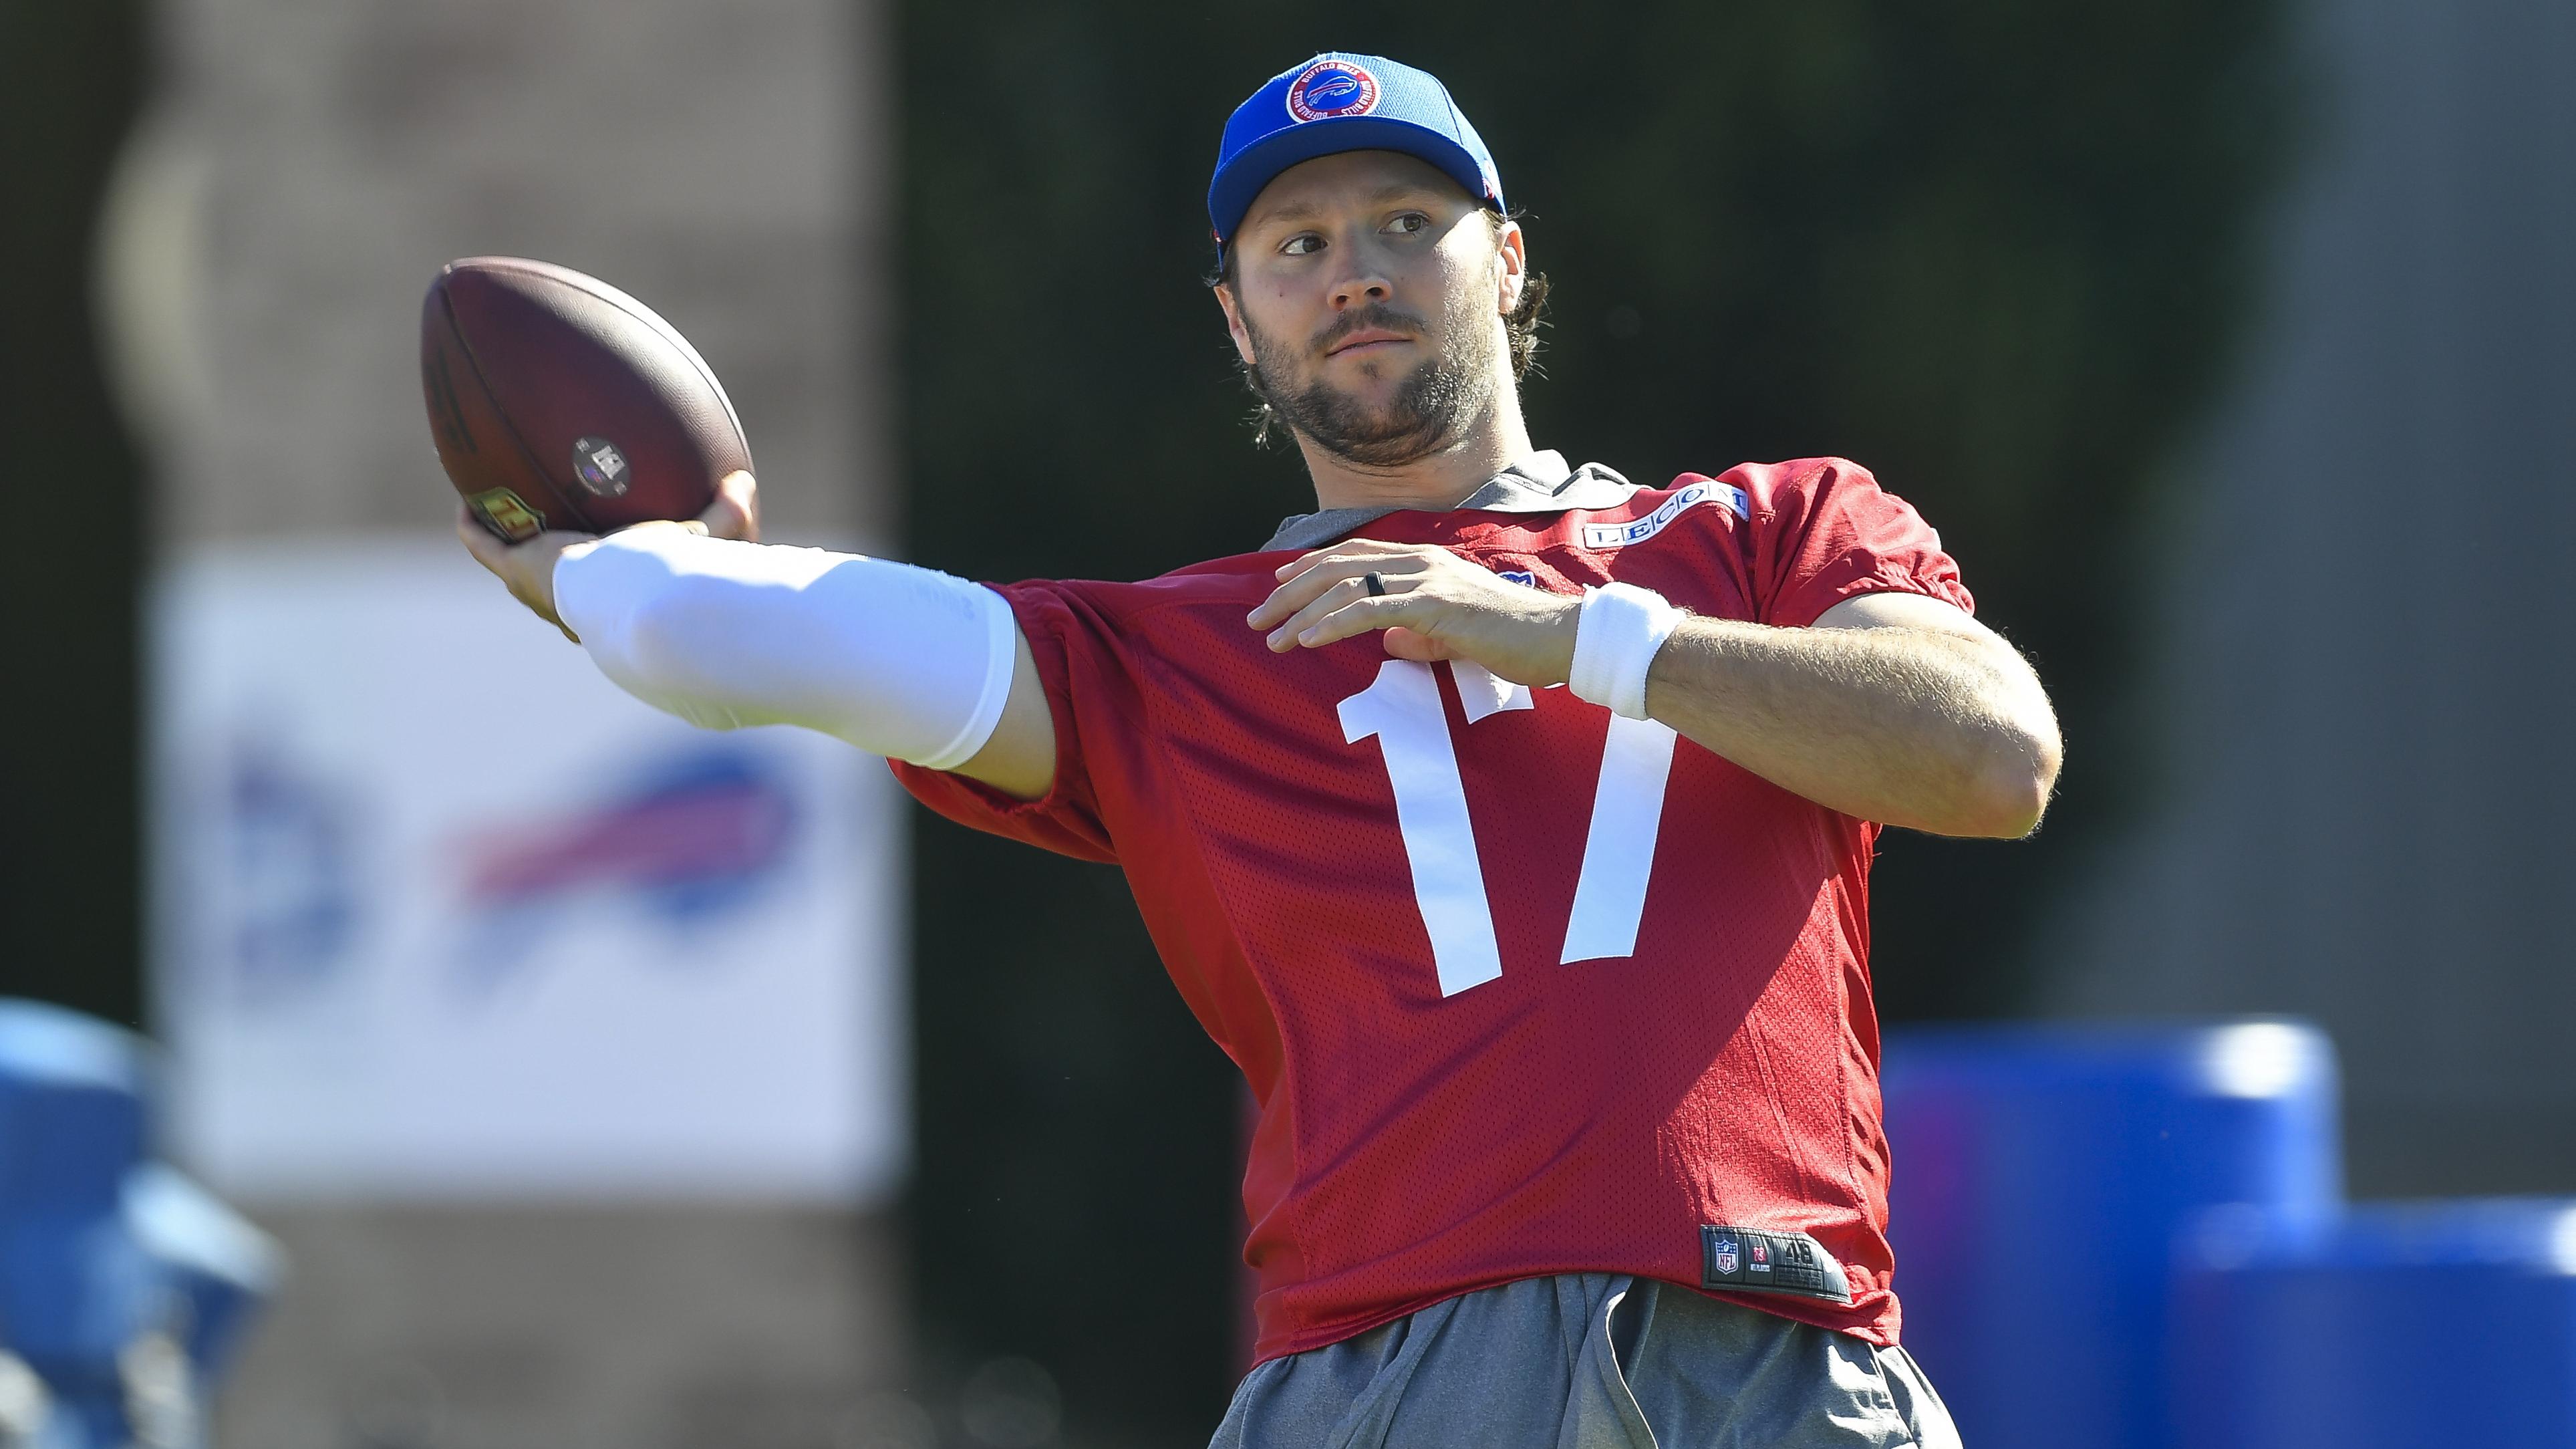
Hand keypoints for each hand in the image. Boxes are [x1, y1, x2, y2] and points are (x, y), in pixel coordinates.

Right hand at [458, 470, 759, 641]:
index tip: (601, 561)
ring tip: (496, 516)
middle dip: (550, 565)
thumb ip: (729, 517)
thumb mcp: (708, 544)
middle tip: (548, 536)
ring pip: (516, 568)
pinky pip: (484, 546)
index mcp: (615, 607)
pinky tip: (465, 499)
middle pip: (558, 589)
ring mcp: (541, 592)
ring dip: (505, 545)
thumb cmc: (675, 580)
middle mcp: (574, 608)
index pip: (606, 596)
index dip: (601, 581)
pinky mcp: (518, 572)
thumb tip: (744, 482)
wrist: (634, 598)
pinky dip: (473, 525)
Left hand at [1248, 540, 1583, 686]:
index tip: (1277, 587)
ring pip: (1347, 587)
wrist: (1558, 637)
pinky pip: (1370, 611)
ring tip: (1271, 636)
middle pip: (1339, 567)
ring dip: (1301, 613)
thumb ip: (1420, 633)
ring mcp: (1427, 580)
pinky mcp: (1434, 605)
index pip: (1354, 557)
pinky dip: (1332, 624)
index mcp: (1424, 562)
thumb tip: (1390, 642)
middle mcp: (1420, 561)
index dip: (1310, 568)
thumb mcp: (1454, 633)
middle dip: (1291, 592)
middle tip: (1256, 617)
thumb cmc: (1512, 639)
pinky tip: (1307, 639)